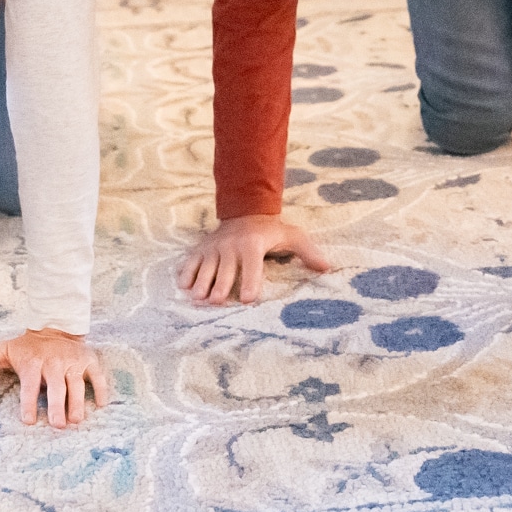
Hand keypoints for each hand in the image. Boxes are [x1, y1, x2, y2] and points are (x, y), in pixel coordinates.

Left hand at [0, 328, 109, 428]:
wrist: (54, 326)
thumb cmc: (27, 347)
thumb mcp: (3, 350)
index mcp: (33, 363)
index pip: (30, 384)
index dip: (29, 402)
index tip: (29, 421)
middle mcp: (54, 362)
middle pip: (56, 386)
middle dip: (57, 406)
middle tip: (58, 425)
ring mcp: (73, 361)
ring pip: (77, 384)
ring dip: (77, 402)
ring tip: (76, 420)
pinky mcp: (88, 360)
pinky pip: (97, 375)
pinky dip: (101, 388)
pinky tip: (101, 404)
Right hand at [176, 214, 333, 304]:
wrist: (243, 210)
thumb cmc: (269, 230)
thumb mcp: (291, 235)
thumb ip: (307, 251)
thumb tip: (327, 267)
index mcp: (252, 245)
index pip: (252, 266)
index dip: (250, 282)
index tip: (249, 299)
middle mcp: (231, 247)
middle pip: (225, 270)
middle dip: (221, 286)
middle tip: (217, 302)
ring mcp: (214, 248)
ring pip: (205, 267)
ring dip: (201, 283)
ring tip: (198, 299)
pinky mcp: (201, 249)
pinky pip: (190, 262)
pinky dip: (186, 274)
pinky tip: (183, 287)